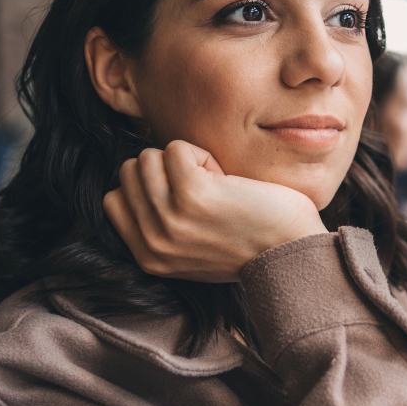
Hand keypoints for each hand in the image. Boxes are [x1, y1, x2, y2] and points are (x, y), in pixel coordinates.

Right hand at [103, 140, 327, 281]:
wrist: (292, 254)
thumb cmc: (251, 243)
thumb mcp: (192, 250)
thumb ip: (161, 228)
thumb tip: (139, 183)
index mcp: (148, 257)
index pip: (114, 200)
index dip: (149, 186)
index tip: (184, 200)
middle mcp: (153, 242)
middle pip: (130, 172)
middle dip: (166, 170)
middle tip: (206, 191)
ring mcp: (170, 219)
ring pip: (149, 157)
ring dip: (184, 161)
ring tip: (216, 185)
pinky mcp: (192, 195)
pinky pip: (177, 149)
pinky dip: (202, 154)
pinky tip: (226, 179)